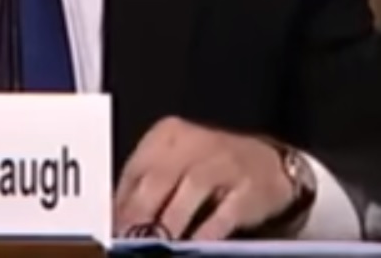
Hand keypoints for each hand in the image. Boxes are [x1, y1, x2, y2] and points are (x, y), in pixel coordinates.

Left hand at [113, 117, 296, 240]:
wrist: (270, 166)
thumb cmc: (210, 168)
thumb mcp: (174, 165)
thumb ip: (144, 187)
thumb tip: (113, 218)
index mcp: (169, 134)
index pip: (136, 168)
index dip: (120, 203)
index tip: (110, 229)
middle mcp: (195, 142)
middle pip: (158, 177)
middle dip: (138, 214)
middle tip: (126, 240)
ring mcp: (224, 162)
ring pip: (189, 191)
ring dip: (168, 224)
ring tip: (155, 246)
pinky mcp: (248, 188)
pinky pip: (222, 214)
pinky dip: (204, 234)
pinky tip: (193, 247)